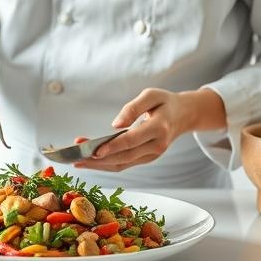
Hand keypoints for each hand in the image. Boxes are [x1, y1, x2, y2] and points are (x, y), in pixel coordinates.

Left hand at [74, 88, 194, 172]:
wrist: (184, 115)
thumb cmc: (165, 102)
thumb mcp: (151, 95)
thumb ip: (133, 108)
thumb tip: (116, 124)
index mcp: (159, 129)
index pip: (132, 141)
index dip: (112, 146)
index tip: (94, 150)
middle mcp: (156, 146)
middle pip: (123, 157)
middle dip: (98, 159)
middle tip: (76, 158)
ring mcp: (152, 155)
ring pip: (122, 165)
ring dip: (99, 165)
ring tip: (77, 161)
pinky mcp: (146, 158)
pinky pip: (124, 164)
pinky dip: (106, 164)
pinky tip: (90, 161)